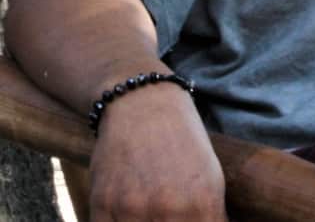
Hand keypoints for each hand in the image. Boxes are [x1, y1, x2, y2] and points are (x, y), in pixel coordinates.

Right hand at [89, 84, 225, 220]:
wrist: (144, 104)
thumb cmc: (183, 141)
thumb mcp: (211, 177)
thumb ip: (211, 215)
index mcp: (202, 202)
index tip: (193, 221)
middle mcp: (168, 208)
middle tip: (170, 214)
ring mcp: (132, 208)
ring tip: (151, 212)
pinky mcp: (101, 204)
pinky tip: (127, 214)